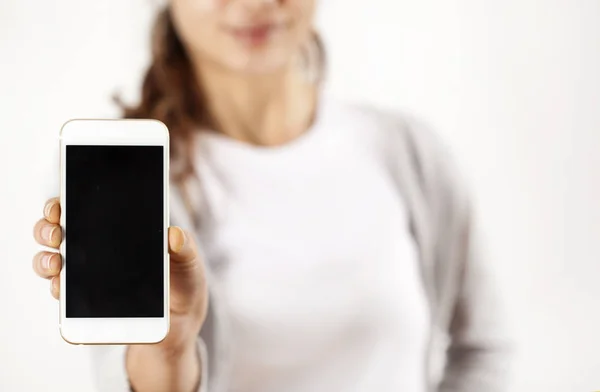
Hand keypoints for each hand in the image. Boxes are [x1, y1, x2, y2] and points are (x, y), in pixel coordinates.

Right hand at [32, 197, 208, 351]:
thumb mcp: (188, 260)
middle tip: (56, 232)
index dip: (64, 202)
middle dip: (47, 228)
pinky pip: (63, 296)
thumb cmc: (183, 279)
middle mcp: (94, 249)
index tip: (59, 204)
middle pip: (56, 231)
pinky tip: (62, 289)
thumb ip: (184, 246)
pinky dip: (58, 291)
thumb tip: (174, 235)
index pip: (82, 208)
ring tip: (56, 264)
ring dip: (45, 261)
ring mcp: (86, 276)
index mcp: (117, 229)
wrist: (183, 317)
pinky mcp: (86, 304)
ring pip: (51, 262)